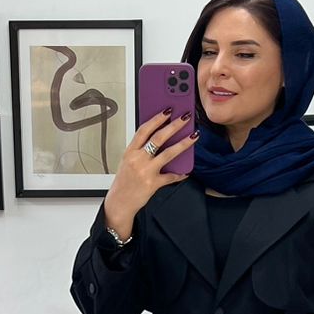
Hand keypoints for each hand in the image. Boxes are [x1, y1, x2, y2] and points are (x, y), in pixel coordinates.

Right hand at [103, 110, 195, 235]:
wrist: (119, 202)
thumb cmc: (124, 182)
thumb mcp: (127, 161)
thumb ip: (139, 150)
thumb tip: (157, 138)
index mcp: (130, 152)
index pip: (144, 130)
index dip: (157, 118)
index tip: (167, 110)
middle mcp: (138, 159)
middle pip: (159, 138)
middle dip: (174, 125)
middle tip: (185, 117)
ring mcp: (146, 171)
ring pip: (168, 153)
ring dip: (183, 143)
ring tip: (193, 136)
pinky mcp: (153, 184)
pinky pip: (171, 176)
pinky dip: (180, 173)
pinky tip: (187, 170)